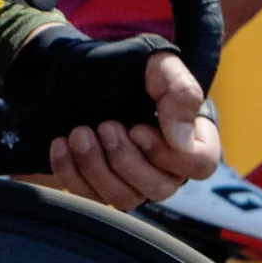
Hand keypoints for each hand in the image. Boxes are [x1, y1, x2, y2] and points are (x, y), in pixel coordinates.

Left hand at [36, 53, 221, 208]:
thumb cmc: (116, 66)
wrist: (65, 70)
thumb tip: (182, 139)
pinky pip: (90, 198)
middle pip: (161, 188)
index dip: (168, 154)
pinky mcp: (97, 186)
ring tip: (79, 132)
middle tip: (105, 126)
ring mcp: (130, 179)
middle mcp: (164, 163)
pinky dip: (71, 173)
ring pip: (125, 199)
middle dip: (125, 159)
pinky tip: (61, 144)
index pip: (200, 164)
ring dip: (96, 166)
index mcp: (188, 134)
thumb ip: (179, 91)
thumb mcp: (153, 63)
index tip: (137, 129)